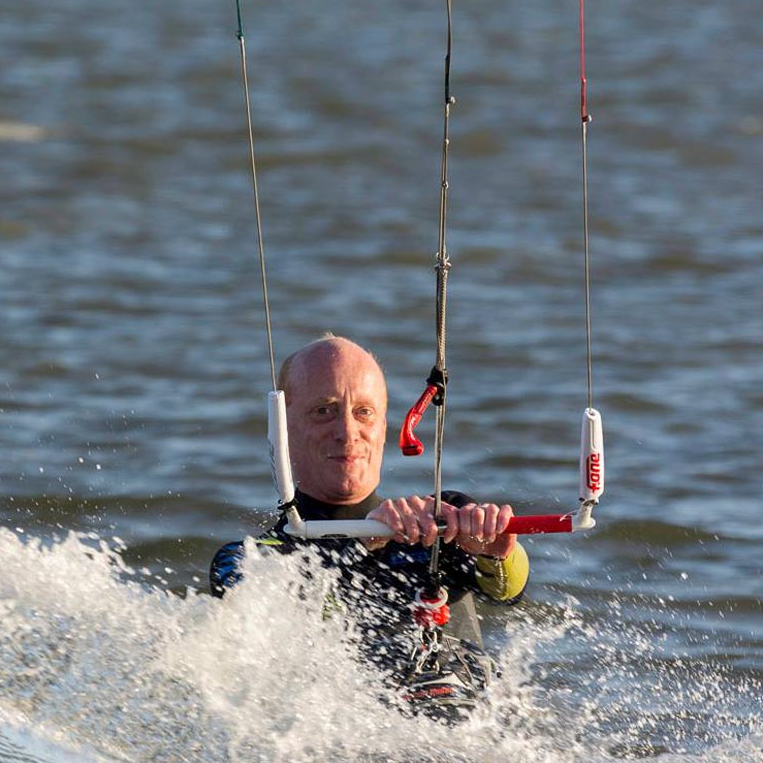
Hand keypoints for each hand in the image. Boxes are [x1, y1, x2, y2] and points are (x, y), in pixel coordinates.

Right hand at [365, 496, 516, 559]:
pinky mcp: (388, 506)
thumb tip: (458, 535)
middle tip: (425, 542)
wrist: (381, 524)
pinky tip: (399, 535)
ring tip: (410, 540)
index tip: (449, 539)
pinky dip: (399, 530)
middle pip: (430, 519)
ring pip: (412, 520)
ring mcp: (402, 502)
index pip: (448, 512)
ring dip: (412, 534)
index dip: (452, 526)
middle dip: (428, 535)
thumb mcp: (424, 529)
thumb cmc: (407, 528)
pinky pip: (396, 518)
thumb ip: (438, 529)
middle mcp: (418, 501)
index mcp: (431, 505)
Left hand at [440, 502, 515, 559]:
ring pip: (490, 509)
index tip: (465, 536)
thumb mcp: (463, 540)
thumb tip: (445, 536)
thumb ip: (453, 534)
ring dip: (489, 527)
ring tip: (489, 538)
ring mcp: (493, 510)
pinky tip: (499, 530)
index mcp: (467, 513)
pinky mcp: (506, 514)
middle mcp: (479, 509)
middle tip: (478, 538)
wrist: (492, 552)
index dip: (463, 524)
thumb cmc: (476, 544)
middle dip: (476, 527)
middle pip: (476, 511)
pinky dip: (502, 520)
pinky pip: (505, 510)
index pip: (462, 511)